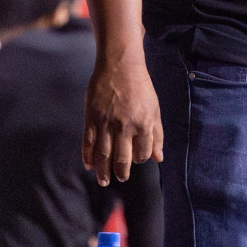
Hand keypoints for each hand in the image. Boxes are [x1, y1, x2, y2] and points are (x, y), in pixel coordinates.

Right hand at [83, 55, 163, 184]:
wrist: (120, 66)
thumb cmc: (140, 87)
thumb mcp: (154, 109)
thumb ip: (156, 134)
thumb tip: (158, 157)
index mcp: (143, 124)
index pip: (142, 153)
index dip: (140, 159)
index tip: (136, 159)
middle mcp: (125, 127)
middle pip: (122, 159)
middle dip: (121, 172)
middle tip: (120, 179)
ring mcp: (106, 123)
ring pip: (103, 155)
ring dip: (103, 171)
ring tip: (104, 181)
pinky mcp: (91, 118)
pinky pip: (89, 143)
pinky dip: (88, 157)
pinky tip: (90, 165)